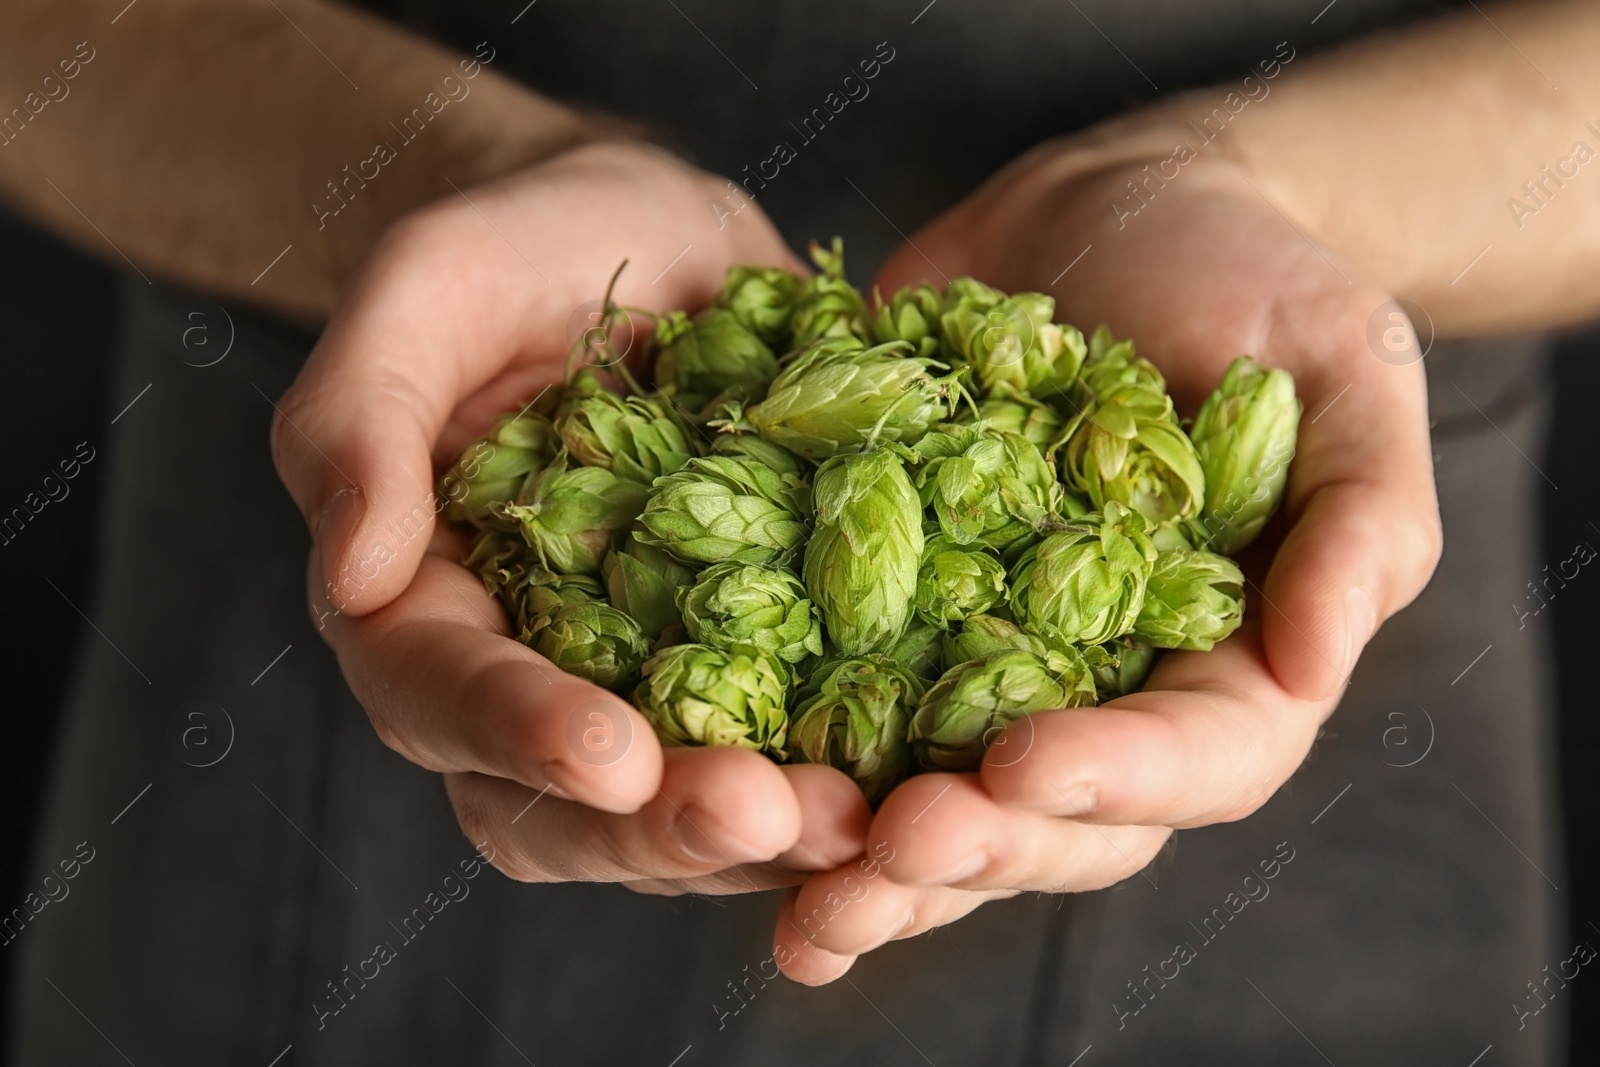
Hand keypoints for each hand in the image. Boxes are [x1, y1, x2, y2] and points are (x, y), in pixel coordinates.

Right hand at [271, 142, 868, 893]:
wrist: (650, 243)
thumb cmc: (515, 254)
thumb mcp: (423, 293)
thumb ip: (360, 421)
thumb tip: (355, 578)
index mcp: (428, 608)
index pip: (445, 699)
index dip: (523, 736)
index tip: (613, 757)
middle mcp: (536, 677)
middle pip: (570, 807)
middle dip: (663, 825)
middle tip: (764, 818)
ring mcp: (653, 684)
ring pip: (688, 809)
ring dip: (774, 835)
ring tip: (864, 822)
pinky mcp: (762, 664)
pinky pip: (799, 746)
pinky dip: (857, 779)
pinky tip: (928, 779)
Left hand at [772, 144, 1441, 981]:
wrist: (1110, 212)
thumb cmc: (1252, 279)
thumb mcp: (1344, 370)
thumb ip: (1358, 517)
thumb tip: (1318, 662)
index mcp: (1229, 663)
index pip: (1196, 760)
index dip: (1114, 778)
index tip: (1020, 768)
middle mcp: (1103, 688)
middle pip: (1052, 817)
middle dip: (973, 845)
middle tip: (887, 850)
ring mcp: (987, 659)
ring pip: (937, 794)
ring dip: (866, 857)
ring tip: (795, 896)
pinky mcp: (887, 609)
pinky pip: (834, 699)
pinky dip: (783, 759)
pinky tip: (712, 802)